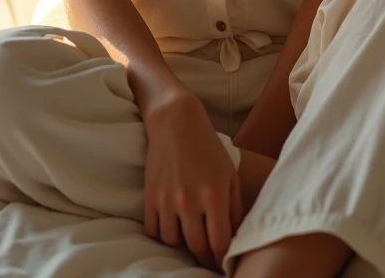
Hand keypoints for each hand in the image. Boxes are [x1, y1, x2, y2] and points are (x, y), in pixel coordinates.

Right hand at [142, 92, 243, 272]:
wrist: (175, 121)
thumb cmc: (207, 146)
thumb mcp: (229, 173)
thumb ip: (235, 208)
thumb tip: (235, 237)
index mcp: (214, 194)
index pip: (218, 242)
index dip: (221, 259)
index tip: (223, 264)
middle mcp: (189, 199)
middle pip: (196, 246)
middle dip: (204, 257)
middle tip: (208, 259)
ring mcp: (167, 198)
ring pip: (173, 241)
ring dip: (183, 245)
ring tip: (190, 239)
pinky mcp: (150, 195)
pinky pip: (153, 230)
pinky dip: (162, 235)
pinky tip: (172, 228)